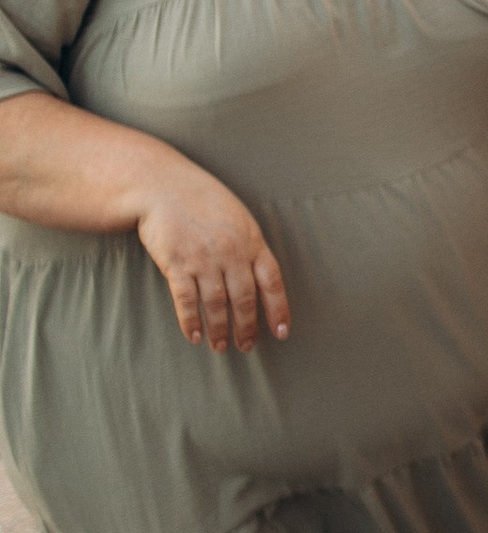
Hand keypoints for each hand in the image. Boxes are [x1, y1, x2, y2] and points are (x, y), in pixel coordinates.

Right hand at [133, 157, 290, 351]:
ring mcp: (204, 259)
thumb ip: (250, 245)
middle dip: (246, 328)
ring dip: (219, 330)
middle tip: (246, 347)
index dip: (278, 310)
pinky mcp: (177, 264)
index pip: (272, 282)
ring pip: (216, 305)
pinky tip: (193, 336)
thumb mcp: (237, 217)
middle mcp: (231, 253)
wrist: (161, 185)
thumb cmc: (201, 199)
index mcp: (252, 241)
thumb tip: (260, 276)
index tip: (281, 332)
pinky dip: (190, 321)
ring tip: (220, 346)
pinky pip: (186, 300)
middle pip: (244, 299)